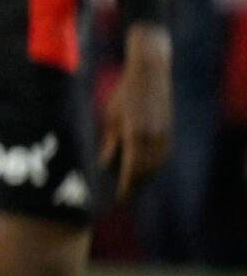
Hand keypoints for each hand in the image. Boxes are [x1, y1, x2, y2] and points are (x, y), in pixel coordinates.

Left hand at [101, 23, 172, 200]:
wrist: (150, 75)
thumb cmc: (124, 94)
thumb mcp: (111, 118)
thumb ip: (110, 143)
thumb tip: (106, 166)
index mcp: (135, 136)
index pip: (132, 171)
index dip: (126, 188)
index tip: (119, 200)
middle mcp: (153, 139)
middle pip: (146, 172)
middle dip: (135, 186)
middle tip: (124, 196)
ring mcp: (164, 135)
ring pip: (156, 165)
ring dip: (146, 178)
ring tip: (134, 186)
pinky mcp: (169, 131)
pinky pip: (163, 156)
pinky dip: (154, 166)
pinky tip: (146, 169)